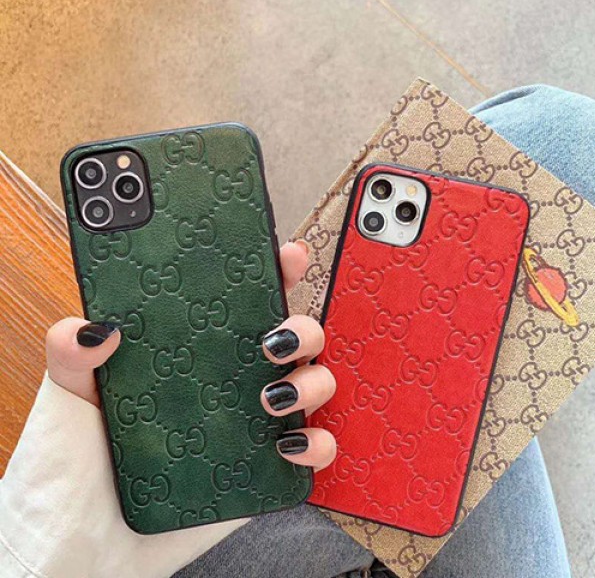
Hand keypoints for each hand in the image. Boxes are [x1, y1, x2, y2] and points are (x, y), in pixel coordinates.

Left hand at [46, 240, 335, 470]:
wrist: (81, 549)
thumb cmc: (72, 469)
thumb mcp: (67, 400)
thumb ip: (71, 356)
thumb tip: (96, 325)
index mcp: (194, 353)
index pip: (242, 301)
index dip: (272, 272)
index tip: (287, 256)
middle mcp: (230, 382)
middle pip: (293, 336)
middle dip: (302, 326)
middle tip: (273, 340)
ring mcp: (252, 424)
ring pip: (315, 384)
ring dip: (311, 382)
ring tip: (270, 398)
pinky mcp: (264, 469)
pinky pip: (314, 448)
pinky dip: (317, 442)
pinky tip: (288, 445)